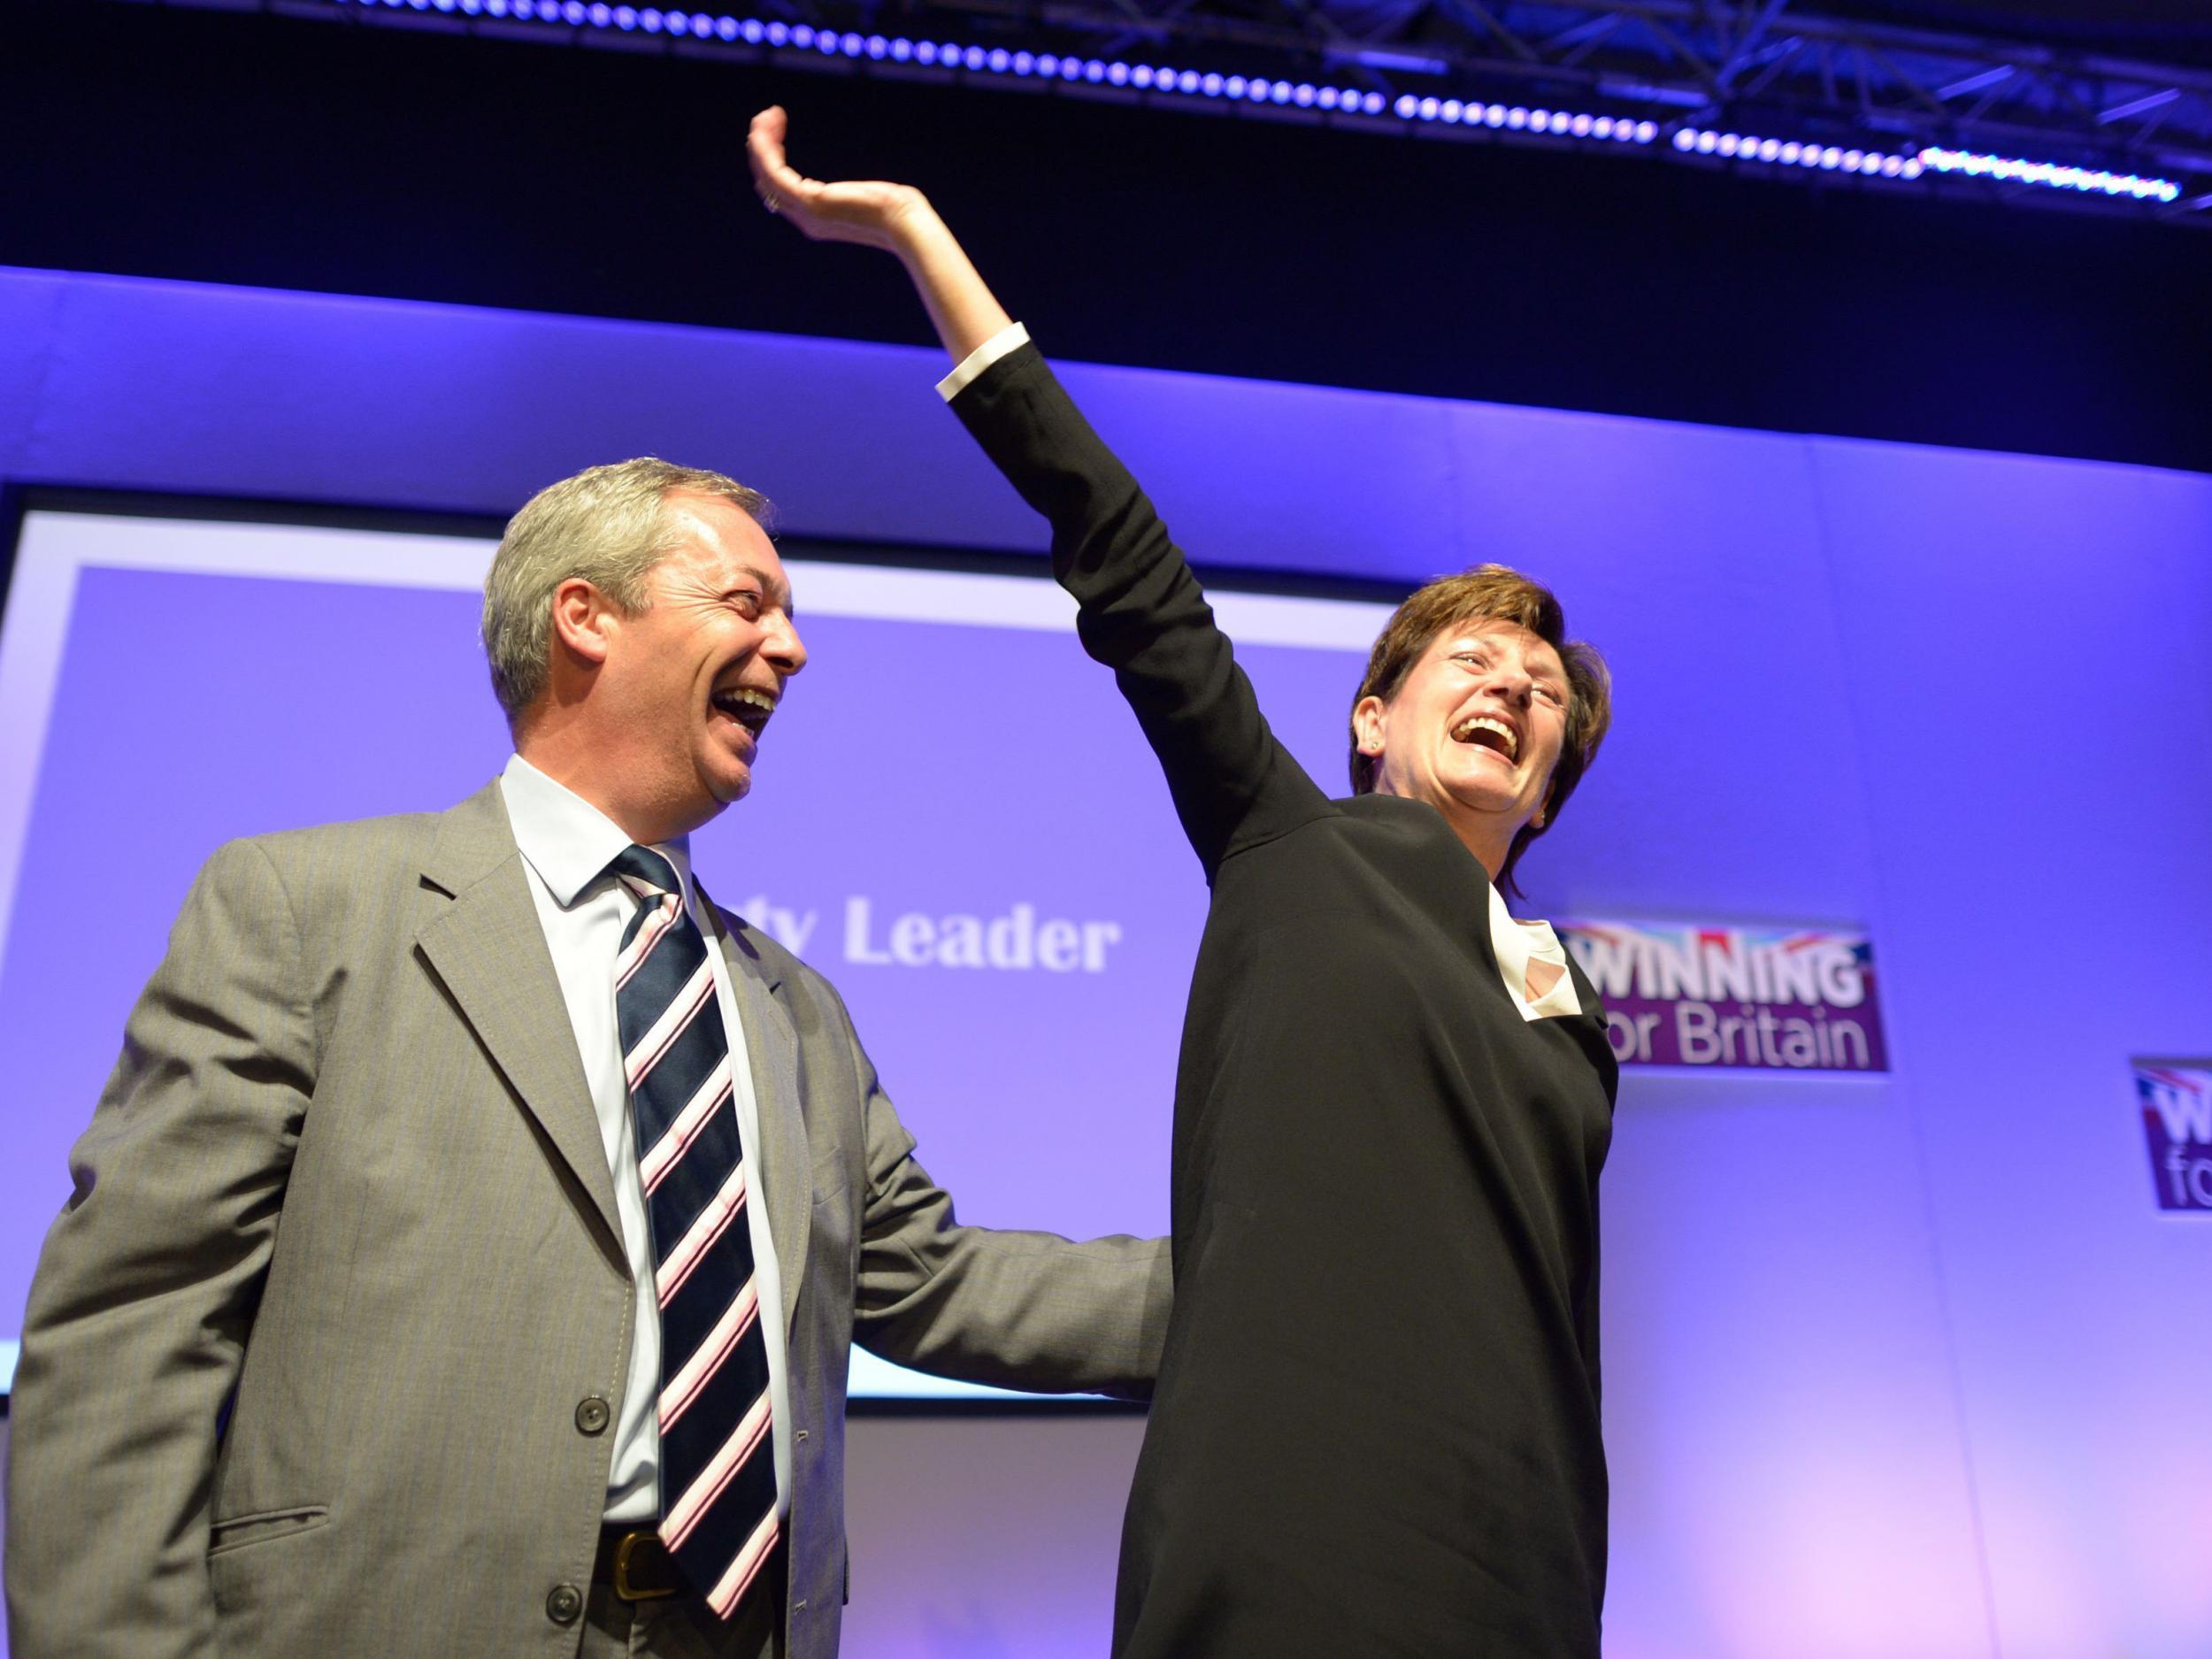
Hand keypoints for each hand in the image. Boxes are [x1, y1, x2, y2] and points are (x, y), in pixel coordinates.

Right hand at [747, 106, 930, 251]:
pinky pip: (774, 172)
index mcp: (815, 218)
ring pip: (765, 174)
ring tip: (767, 115)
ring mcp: (805, 212)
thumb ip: (848, 196)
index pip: (780, 188)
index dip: (774, 157)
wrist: (906, 224)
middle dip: (763, 146)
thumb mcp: (865, 200)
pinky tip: (771, 125)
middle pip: (767, 181)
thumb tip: (853, 191)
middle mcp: (805, 219)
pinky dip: (767, 146)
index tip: (778, 128)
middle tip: (767, 117)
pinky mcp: (810, 201)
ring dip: (760, 142)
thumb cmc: (897, 210)